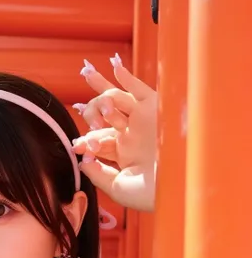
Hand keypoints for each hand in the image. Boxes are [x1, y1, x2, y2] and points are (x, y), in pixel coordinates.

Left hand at [73, 56, 157, 211]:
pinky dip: (126, 77)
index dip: (85, 141)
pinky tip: (113, 65)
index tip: (77, 145)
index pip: (99, 140)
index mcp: (126, 155)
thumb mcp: (117, 188)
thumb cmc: (151, 192)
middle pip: (106, 114)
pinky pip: (138, 89)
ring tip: (101, 103)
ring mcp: (144, 121)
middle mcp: (134, 135)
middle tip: (87, 119)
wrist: (180, 183)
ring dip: (103, 97)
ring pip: (117, 99)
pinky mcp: (155, 109)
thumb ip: (97, 174)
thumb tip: (83, 160)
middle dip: (90, 112)